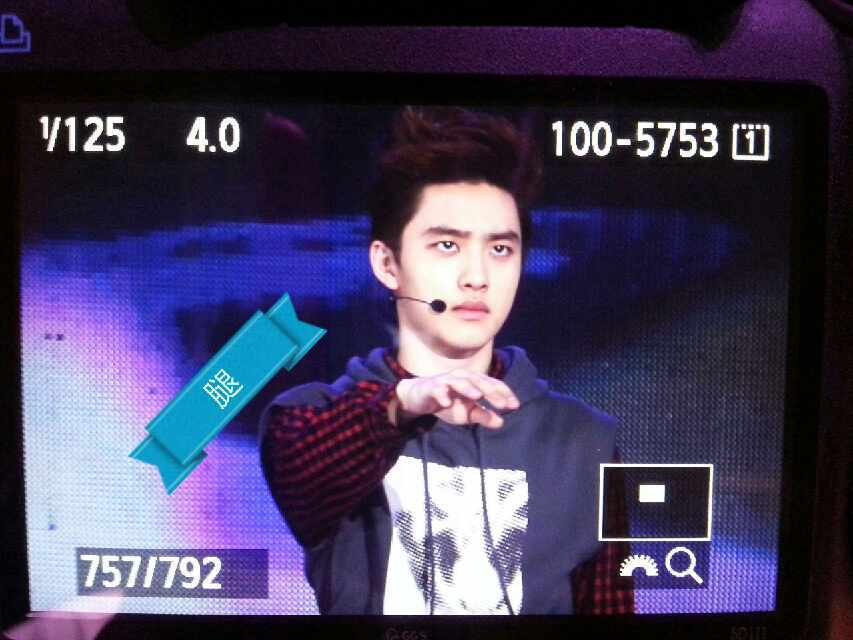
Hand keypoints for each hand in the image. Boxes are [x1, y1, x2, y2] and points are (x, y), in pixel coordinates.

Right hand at [393, 369, 519, 428]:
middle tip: (502, 404)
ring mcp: (445, 381)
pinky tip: (446, 402)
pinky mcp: (431, 387)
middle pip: (478, 381)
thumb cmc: (447, 402)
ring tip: (477, 396)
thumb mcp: (466, 413)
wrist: (419, 397)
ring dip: (468, 388)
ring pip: (459, 382)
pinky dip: (442, 394)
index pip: (492, 384)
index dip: (504, 393)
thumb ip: (483, 416)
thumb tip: (501, 422)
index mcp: (473, 381)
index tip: (514, 405)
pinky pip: (437, 390)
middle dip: (491, 391)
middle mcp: (461, 377)